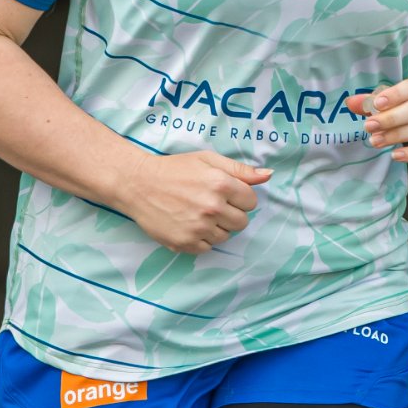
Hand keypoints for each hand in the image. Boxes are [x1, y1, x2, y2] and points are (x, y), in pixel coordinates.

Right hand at [119, 151, 271, 254]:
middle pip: (242, 222)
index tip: (226, 194)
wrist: (138, 184)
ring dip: (217, 227)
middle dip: (231, 213)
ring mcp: (198, 228)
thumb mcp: (208, 160)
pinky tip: (189, 224)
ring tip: (198, 213)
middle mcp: (212, 208)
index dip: (240, 197)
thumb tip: (268, 175)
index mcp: (221, 184)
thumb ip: (240, 170)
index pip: (251, 202)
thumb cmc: (174, 169)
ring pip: (225, 237)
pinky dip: (202, 239)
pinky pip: (207, 248)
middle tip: (212, 204)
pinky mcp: (185, 243)